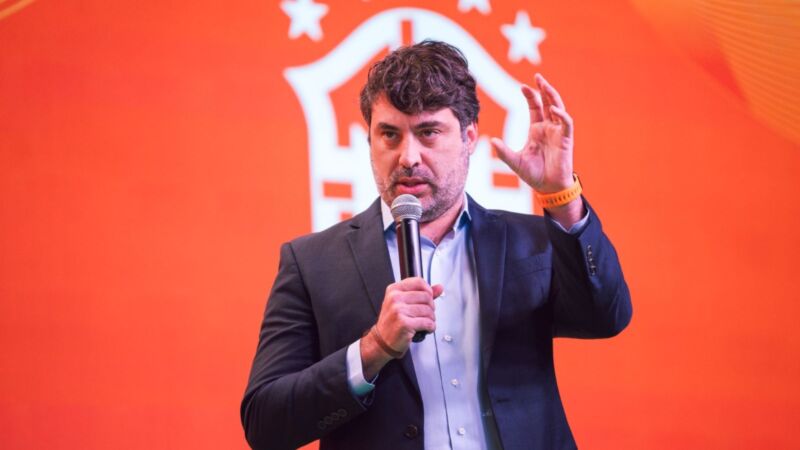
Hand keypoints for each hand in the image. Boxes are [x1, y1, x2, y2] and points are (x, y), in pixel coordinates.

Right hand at [375, 277, 443, 353]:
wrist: (382, 341)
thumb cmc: (392, 322)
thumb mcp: (403, 303)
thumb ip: (422, 294)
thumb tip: (439, 288)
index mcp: (394, 290)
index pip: (418, 282)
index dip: (428, 290)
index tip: (429, 298)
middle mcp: (395, 298)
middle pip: (426, 296)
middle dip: (431, 307)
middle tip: (425, 314)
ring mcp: (398, 311)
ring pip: (428, 310)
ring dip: (431, 319)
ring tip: (424, 322)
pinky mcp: (404, 324)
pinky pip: (427, 323)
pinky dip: (431, 327)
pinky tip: (425, 329)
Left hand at [491, 74, 573, 193]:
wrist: (548, 187)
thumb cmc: (533, 174)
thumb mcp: (515, 161)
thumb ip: (504, 152)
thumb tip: (492, 141)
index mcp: (536, 129)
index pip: (535, 107)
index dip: (530, 96)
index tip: (522, 86)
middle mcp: (548, 128)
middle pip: (547, 102)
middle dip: (543, 89)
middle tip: (537, 76)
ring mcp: (558, 132)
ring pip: (558, 108)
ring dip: (553, 96)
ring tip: (545, 85)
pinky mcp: (566, 140)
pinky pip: (566, 123)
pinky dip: (561, 115)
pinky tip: (553, 109)